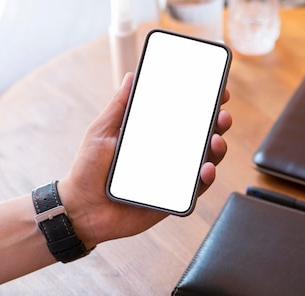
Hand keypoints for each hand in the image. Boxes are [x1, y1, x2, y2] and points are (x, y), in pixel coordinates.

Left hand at [58, 73, 232, 247]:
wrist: (82, 209)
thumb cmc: (89, 171)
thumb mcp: (101, 131)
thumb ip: (119, 106)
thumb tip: (132, 77)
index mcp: (154, 136)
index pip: (184, 117)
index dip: (203, 105)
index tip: (217, 92)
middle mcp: (169, 155)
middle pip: (202, 137)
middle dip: (218, 124)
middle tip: (222, 116)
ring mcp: (174, 176)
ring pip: (206, 161)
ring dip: (217, 149)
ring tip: (215, 141)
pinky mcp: (175, 198)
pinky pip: (198, 188)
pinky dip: (206, 178)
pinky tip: (206, 169)